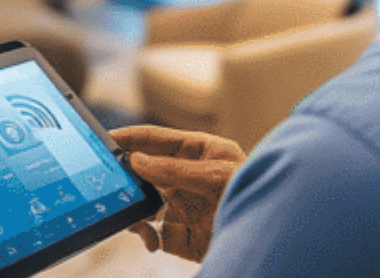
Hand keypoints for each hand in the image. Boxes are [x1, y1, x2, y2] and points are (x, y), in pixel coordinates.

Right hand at [109, 125, 244, 261]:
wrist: (275, 241)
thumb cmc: (255, 195)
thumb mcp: (215, 177)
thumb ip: (173, 169)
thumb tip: (136, 160)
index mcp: (199, 152)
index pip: (156, 139)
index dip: (130, 138)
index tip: (104, 139)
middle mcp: (187, 177)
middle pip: (144, 171)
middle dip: (126, 176)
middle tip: (106, 180)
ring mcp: (182, 206)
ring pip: (143, 203)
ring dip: (132, 208)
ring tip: (126, 214)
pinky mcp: (180, 236)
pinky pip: (152, 233)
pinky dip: (144, 236)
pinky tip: (148, 238)